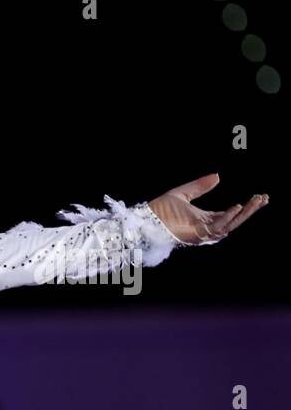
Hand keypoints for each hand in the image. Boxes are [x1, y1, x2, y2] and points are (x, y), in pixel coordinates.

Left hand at [148, 173, 268, 245]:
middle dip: (250, 210)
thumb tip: (218, 175)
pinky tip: (237, 206)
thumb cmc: (159, 211)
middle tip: (264, 198)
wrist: (144, 221)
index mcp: (205, 220)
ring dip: (245, 213)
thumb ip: (200, 186)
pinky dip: (228, 217)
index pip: (230, 214)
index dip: (245, 207)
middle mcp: (206, 228)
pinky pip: (217, 227)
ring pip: (230, 225)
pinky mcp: (197, 234)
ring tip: (257, 200)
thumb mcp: (183, 193)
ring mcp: (203, 233)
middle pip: (235, 220)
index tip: (258, 197)